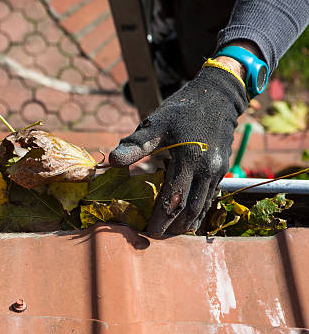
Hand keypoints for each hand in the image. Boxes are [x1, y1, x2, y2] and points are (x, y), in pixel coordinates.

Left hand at [109, 65, 248, 235]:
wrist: (218, 97)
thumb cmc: (182, 110)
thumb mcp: (156, 123)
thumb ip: (136, 145)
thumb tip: (112, 161)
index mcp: (188, 158)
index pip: (173, 198)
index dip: (160, 218)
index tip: (147, 231)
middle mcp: (207, 169)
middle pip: (190, 209)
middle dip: (173, 227)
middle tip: (155, 237)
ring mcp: (217, 171)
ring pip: (202, 207)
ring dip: (186, 223)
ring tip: (169, 233)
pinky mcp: (221, 171)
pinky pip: (210, 198)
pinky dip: (198, 212)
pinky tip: (185, 219)